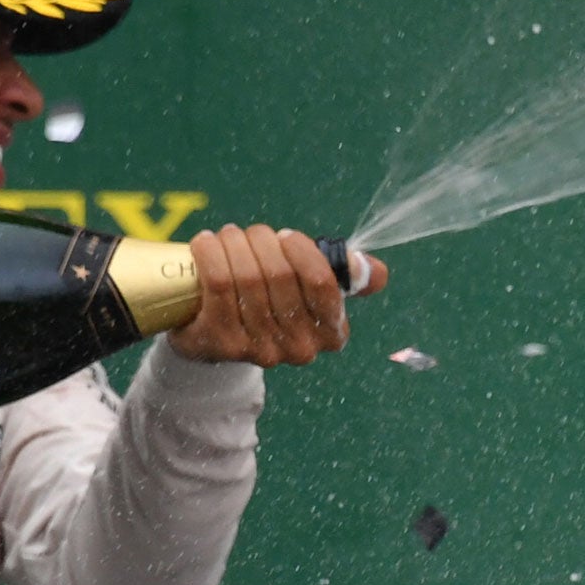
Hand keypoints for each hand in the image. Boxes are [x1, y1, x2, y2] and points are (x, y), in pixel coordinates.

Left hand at [169, 224, 387, 366]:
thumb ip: (345, 276)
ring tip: (227, 237)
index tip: (285, 237)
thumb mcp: (310, 289)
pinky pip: (218, 284)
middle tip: (249, 234)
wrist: (216, 337)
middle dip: (261, 240)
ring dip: (233, 243)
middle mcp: (298, 347)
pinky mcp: (220, 342)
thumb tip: (377, 272)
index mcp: (330, 332)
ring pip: (246, 275)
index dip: (301, 249)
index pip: (322, 281)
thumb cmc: (271, 301)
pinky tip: (206, 244)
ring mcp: (258, 349)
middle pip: (278, 273)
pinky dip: (210, 253)